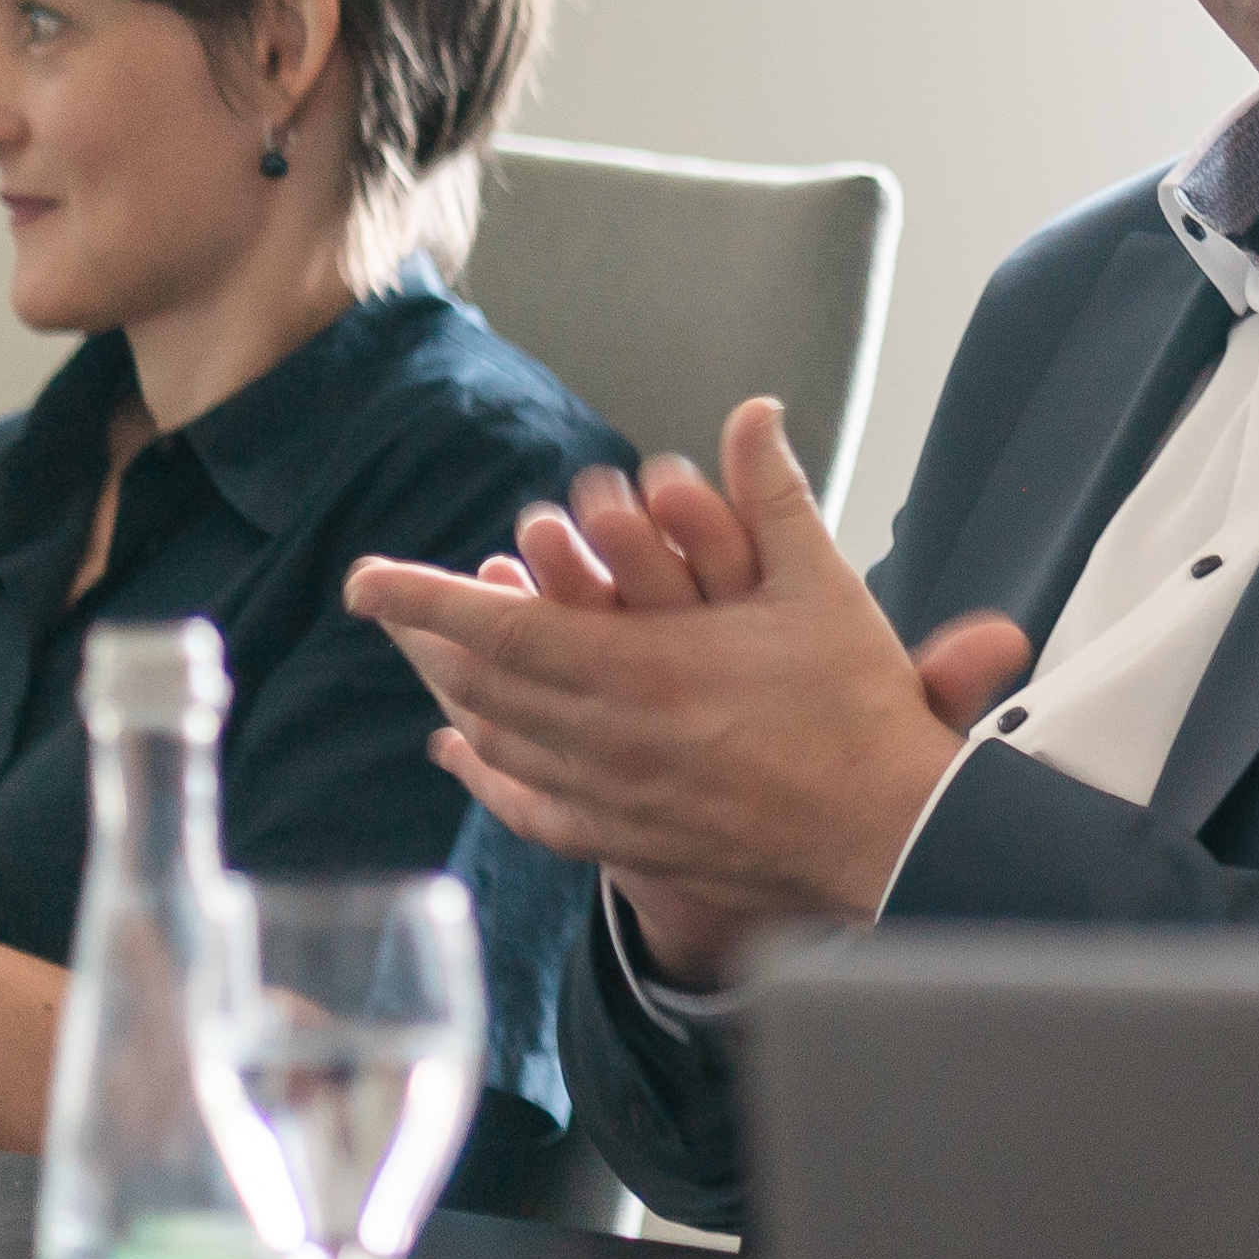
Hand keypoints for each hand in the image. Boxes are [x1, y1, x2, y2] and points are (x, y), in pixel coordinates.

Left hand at [350, 400, 980, 973]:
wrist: (893, 832)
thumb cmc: (859, 710)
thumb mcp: (822, 587)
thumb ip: (775, 495)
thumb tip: (754, 414)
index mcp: (641, 669)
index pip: (500, 627)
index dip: (424, 598)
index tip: (365, 579)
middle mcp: (608, 740)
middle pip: (479, 686)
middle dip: (425, 639)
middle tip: (390, 606)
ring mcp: (613, 799)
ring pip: (499, 744)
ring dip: (453, 696)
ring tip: (428, 659)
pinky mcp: (630, 844)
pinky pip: (530, 810)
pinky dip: (487, 777)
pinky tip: (465, 755)